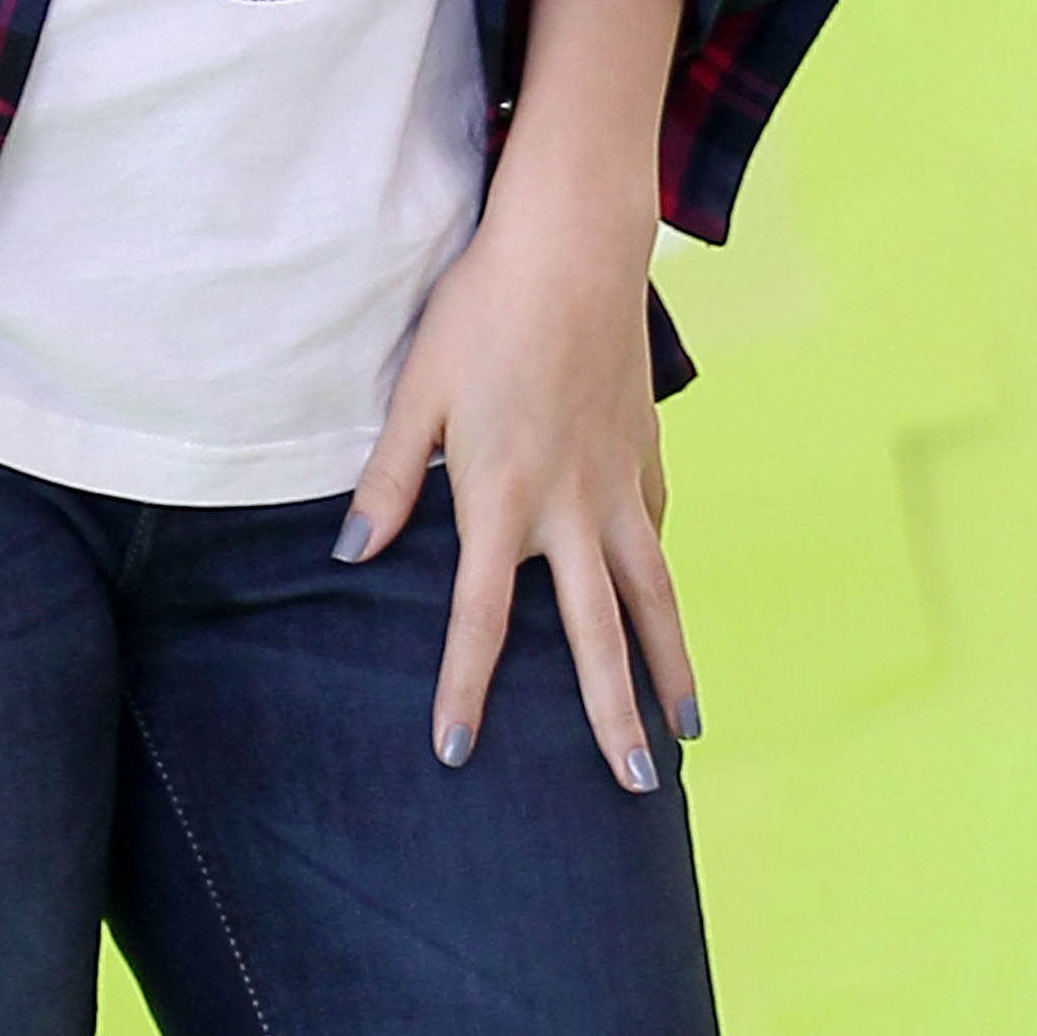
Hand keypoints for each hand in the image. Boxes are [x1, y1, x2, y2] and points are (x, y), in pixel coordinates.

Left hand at [335, 171, 698, 793]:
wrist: (573, 244)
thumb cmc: (482, 309)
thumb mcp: (419, 389)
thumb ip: (390, 479)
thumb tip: (351, 552)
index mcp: (502, 496)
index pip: (481, 618)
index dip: (466, 688)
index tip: (458, 750)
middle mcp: (569, 506)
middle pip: (597, 635)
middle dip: (613, 718)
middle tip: (636, 791)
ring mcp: (616, 480)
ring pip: (653, 595)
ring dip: (670, 667)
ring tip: (684, 732)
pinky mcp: (643, 448)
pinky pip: (654, 529)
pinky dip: (659, 576)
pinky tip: (661, 603)